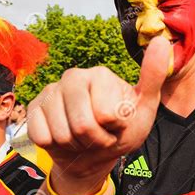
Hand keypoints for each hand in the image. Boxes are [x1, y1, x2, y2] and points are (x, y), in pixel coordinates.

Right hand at [27, 36, 169, 192]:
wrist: (94, 154)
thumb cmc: (122, 130)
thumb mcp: (145, 107)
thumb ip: (153, 76)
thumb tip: (160, 40)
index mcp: (99, 74)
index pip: (106, 114)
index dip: (114, 128)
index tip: (117, 125)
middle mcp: (72, 76)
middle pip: (82, 125)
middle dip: (95, 140)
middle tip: (101, 136)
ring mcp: (50, 91)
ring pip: (61, 134)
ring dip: (76, 145)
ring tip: (84, 138)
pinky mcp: (34, 107)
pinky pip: (41, 135)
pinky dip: (55, 146)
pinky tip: (64, 138)